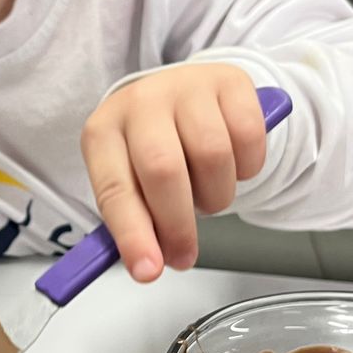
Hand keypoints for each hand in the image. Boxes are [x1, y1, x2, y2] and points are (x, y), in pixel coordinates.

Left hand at [81, 64, 267, 281]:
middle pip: (163, 170)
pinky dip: (247, 169)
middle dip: (178, 225)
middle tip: (184, 255)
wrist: (183, 95)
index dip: (133, 234)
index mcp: (104, 131)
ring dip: (216, 196)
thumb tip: (148, 267)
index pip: (115, 188)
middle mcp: (141, 101)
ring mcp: (187, 86)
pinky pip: (248, 138)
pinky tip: (232, 167)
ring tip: (206, 195)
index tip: (148, 271)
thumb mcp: (131, 181)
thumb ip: (136, 222)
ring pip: (213, 156)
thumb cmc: (152, 149)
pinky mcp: (230, 81)